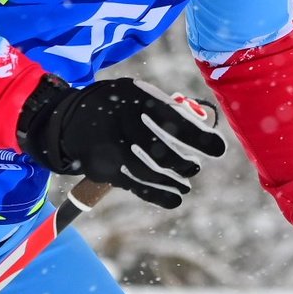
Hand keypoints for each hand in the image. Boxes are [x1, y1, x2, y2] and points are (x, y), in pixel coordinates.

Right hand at [16, 76, 229, 208]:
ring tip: (186, 184)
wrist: (71, 118)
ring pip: (148, 173)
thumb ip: (172, 110)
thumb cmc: (119, 104)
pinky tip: (176, 199)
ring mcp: (109, 149)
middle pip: (159, 150)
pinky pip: (135, 186)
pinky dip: (158, 195)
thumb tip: (206, 133)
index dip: (198, 136)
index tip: (220, 149)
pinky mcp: (103, 170)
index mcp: (136, 97)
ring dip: (172, 182)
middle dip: (183, 163)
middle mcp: (120, 123)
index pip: (172, 119)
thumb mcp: (141, 94)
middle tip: (195, 167)